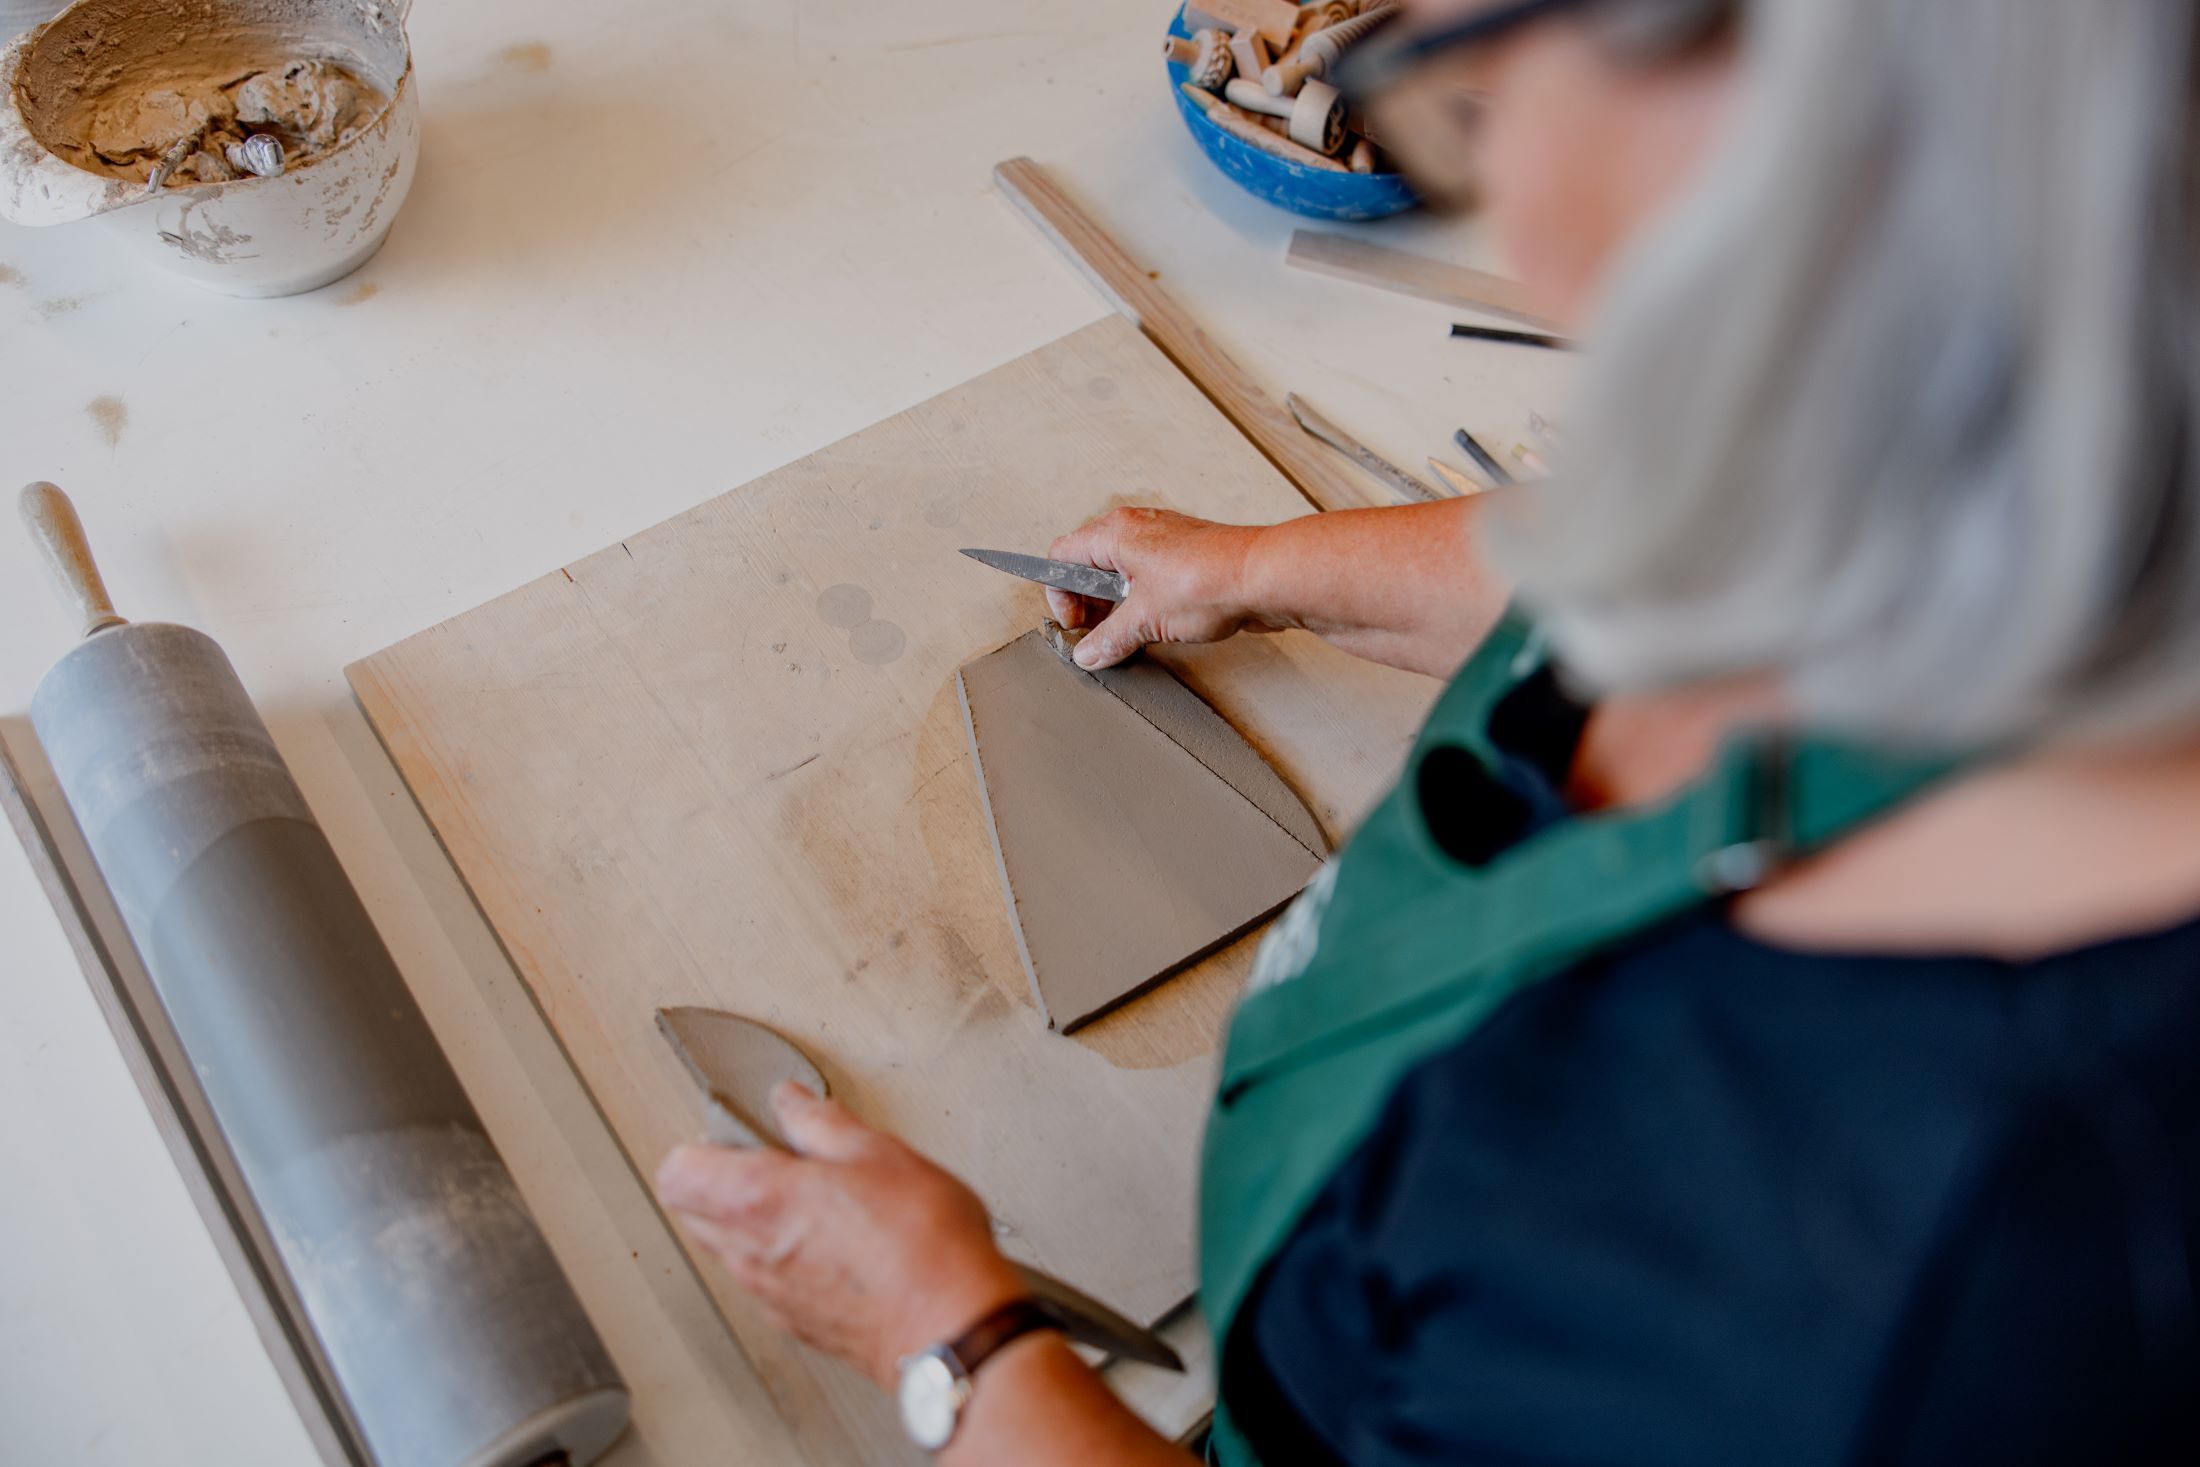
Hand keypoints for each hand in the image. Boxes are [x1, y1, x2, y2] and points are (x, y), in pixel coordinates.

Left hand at [656, 1082, 1026, 1385]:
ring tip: (811, 1201)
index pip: (676, 1173)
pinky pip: (766, 1281)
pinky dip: (783, 1259)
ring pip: (729, 1249)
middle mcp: (749, 1252)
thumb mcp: (876, 1151)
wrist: (950, 1324)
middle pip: (693, 1213)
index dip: (701, 1146)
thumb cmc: (920, 1241)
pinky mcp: (797, 1323)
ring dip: (752, 1223)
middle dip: (721, 1182)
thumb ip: (821, 1122)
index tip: (738, 1132)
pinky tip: (834, 1244)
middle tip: (773, 1160)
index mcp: (756, 1200)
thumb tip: (792, 1103)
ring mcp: (769, 1294)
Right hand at [1046, 508, 1268, 669]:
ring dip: (1118, 604)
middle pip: (1090, 564)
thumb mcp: (1145, 620)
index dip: (1060, 594)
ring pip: (1122, 571)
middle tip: (1098, 632)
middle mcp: (1138, 530)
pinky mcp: (1187, 556)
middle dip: (1089, 602)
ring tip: (1128, 630)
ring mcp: (1164, 541)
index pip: (1063, 556)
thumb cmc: (1210, 579)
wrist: (1263, 578)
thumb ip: (1109, 638)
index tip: (1076, 625)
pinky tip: (1157, 623)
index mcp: (1116, 534)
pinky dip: (1145, 599)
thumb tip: (1090, 652)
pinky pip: (1151, 576)